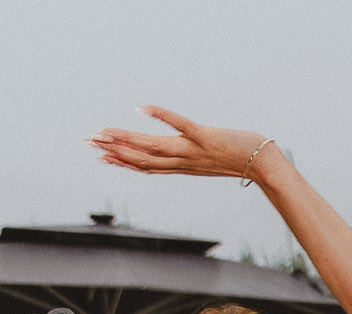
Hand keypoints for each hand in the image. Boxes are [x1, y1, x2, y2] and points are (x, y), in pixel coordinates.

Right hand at [90, 107, 280, 181]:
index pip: (146, 167)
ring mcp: (193, 150)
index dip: (122, 163)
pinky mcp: (206, 137)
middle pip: (142, 158)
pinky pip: (180, 125)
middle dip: (113, 150)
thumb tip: (180, 150)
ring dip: (126, 138)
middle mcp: (183, 162)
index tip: (101, 157)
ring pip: (153, 147)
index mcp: (182, 167)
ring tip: (104, 132)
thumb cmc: (239, 159)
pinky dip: (161, 116)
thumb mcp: (210, 161)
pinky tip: (142, 108)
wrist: (263, 164)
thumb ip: (192, 157)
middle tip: (88, 143)